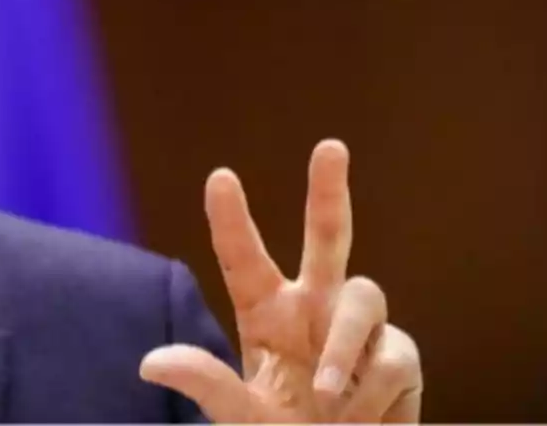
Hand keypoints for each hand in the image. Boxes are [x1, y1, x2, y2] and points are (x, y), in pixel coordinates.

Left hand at [140, 139, 421, 422]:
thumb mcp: (238, 415)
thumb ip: (206, 384)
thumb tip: (150, 363)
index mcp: (265, 314)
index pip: (243, 260)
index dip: (232, 219)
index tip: (220, 177)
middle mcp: (312, 308)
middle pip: (327, 236)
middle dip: (329, 191)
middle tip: (330, 147)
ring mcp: (357, 329)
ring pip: (366, 295)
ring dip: (342, 347)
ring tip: (323, 396)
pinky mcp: (397, 357)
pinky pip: (392, 357)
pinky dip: (371, 393)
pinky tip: (359, 418)